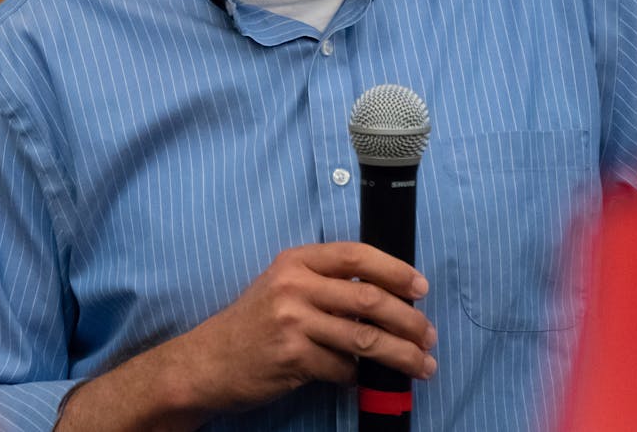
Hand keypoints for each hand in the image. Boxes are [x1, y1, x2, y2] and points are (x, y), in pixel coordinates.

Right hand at [180, 242, 436, 410]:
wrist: (208, 362)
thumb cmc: (252, 324)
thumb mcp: (282, 286)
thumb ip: (323, 283)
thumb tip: (385, 295)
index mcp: (295, 261)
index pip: (355, 256)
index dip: (395, 270)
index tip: (421, 288)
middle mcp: (294, 286)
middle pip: (369, 299)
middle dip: (408, 320)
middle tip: (428, 335)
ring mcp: (292, 322)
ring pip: (364, 338)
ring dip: (401, 355)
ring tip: (422, 364)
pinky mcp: (292, 357)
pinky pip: (343, 368)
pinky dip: (359, 377)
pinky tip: (365, 380)